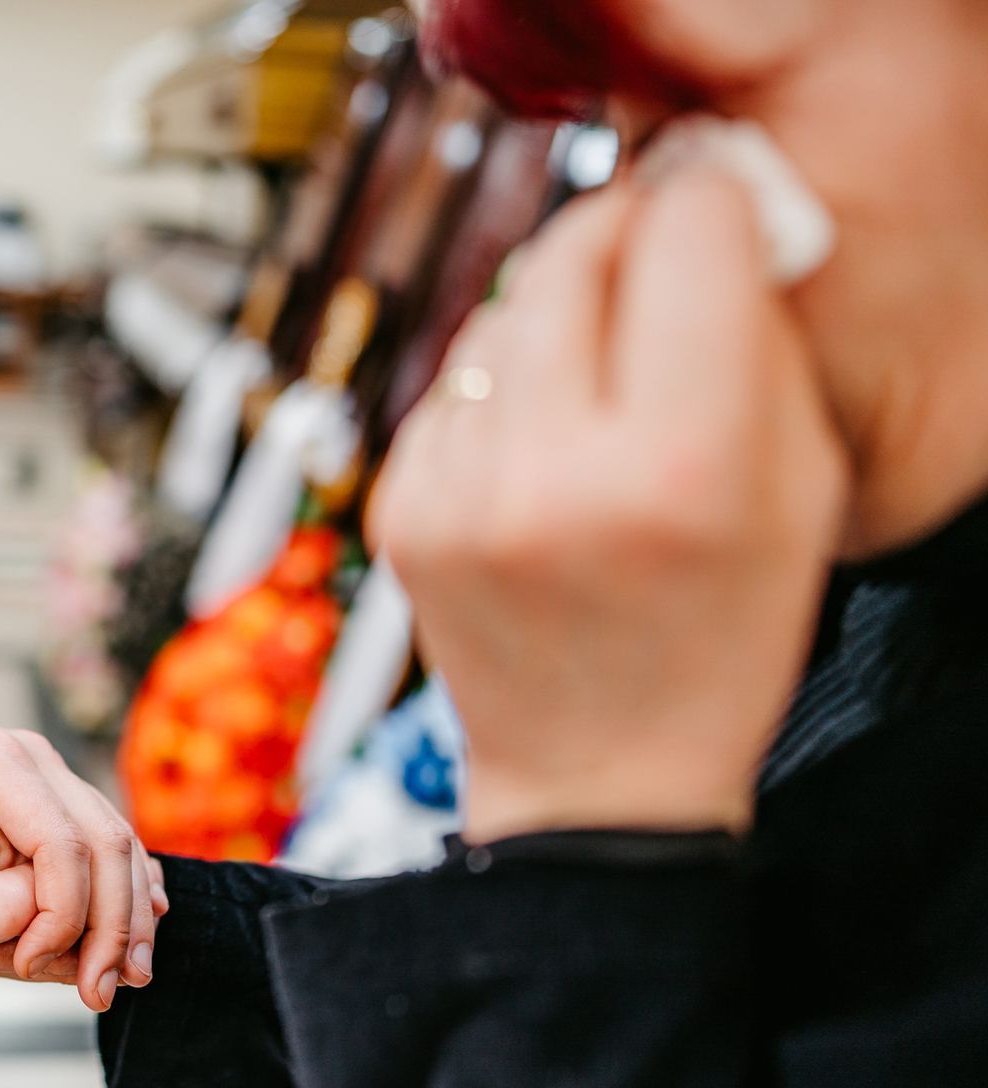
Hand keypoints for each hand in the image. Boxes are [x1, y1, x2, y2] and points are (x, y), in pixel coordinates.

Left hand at [0, 682, 164, 1007]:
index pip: (55, 838)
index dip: (59, 910)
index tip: (33, 967)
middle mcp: (32, 763)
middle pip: (104, 841)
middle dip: (113, 924)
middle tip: (100, 994)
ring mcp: (49, 777)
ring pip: (118, 842)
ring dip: (130, 916)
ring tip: (125, 982)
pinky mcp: (53, 798)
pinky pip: (108, 844)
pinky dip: (128, 894)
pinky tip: (132, 940)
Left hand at [368, 171, 849, 842]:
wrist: (595, 776)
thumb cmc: (720, 635)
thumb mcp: (798, 490)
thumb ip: (761, 339)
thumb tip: (708, 212)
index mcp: (682, 465)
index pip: (686, 234)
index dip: (710, 203)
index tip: (716, 211)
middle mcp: (554, 471)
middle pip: (570, 253)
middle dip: (618, 232)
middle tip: (648, 249)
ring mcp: (456, 493)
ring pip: (500, 313)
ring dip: (552, 315)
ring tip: (597, 383)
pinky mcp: (397, 509)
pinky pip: (450, 385)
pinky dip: (497, 391)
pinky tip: (537, 450)